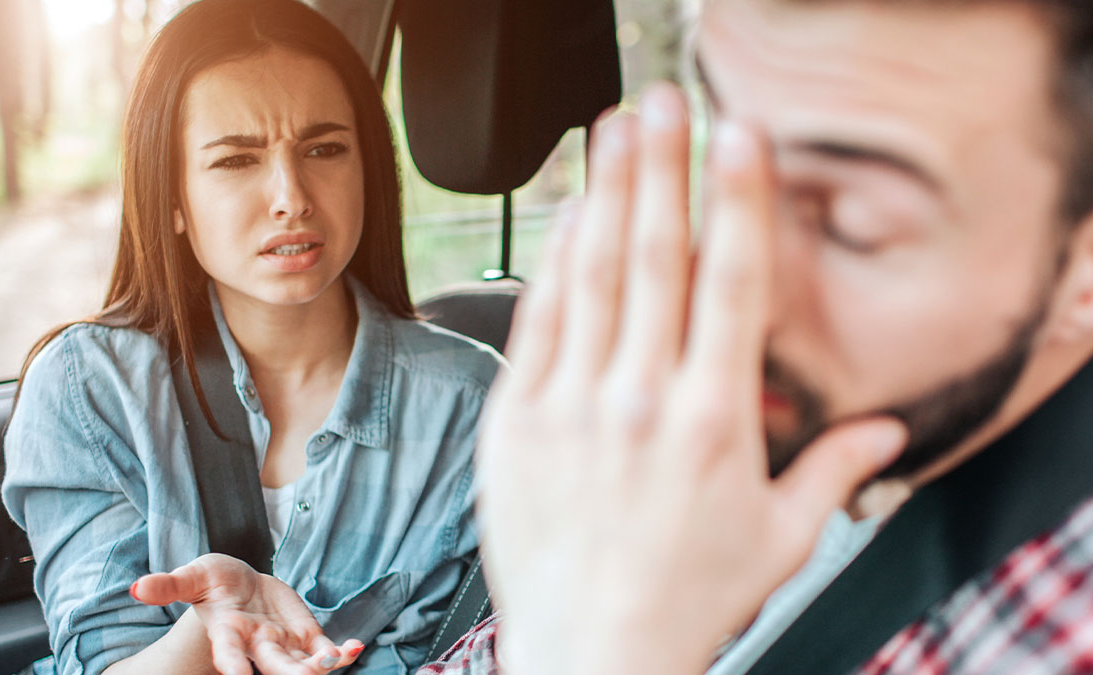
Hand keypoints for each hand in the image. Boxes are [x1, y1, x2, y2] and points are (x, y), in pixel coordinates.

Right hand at [132, 553, 363, 674]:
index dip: (235, 665)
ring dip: (319, 666)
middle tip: (310, 674)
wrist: (239, 585)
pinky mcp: (304, 636)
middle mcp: (256, 646)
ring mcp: (282, 645)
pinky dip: (341, 652)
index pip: (230, 654)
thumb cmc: (212, 582)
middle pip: (273, 666)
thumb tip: (136, 587)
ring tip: (334, 660)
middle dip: (291, 673)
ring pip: (301, 664)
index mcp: (228, 633)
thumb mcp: (193, 576)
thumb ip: (169, 585)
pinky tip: (355, 648)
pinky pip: (324, 649)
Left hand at [477, 83, 906, 673]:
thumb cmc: (685, 600)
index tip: (736, 140)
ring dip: (605, 195)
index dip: (735, 201)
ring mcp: (571, 407)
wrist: (591, 651)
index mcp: (712, 422)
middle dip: (659, 170)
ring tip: (610, 133)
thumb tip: (887, 433)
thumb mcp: (780, 541)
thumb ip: (832, 470)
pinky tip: (568, 220)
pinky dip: (553, 266)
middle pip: (653, 259)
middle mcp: (639, 401)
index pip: (729, 285)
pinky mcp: (518, 422)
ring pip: (590, 277)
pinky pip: (537, 325)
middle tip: (661, 104)